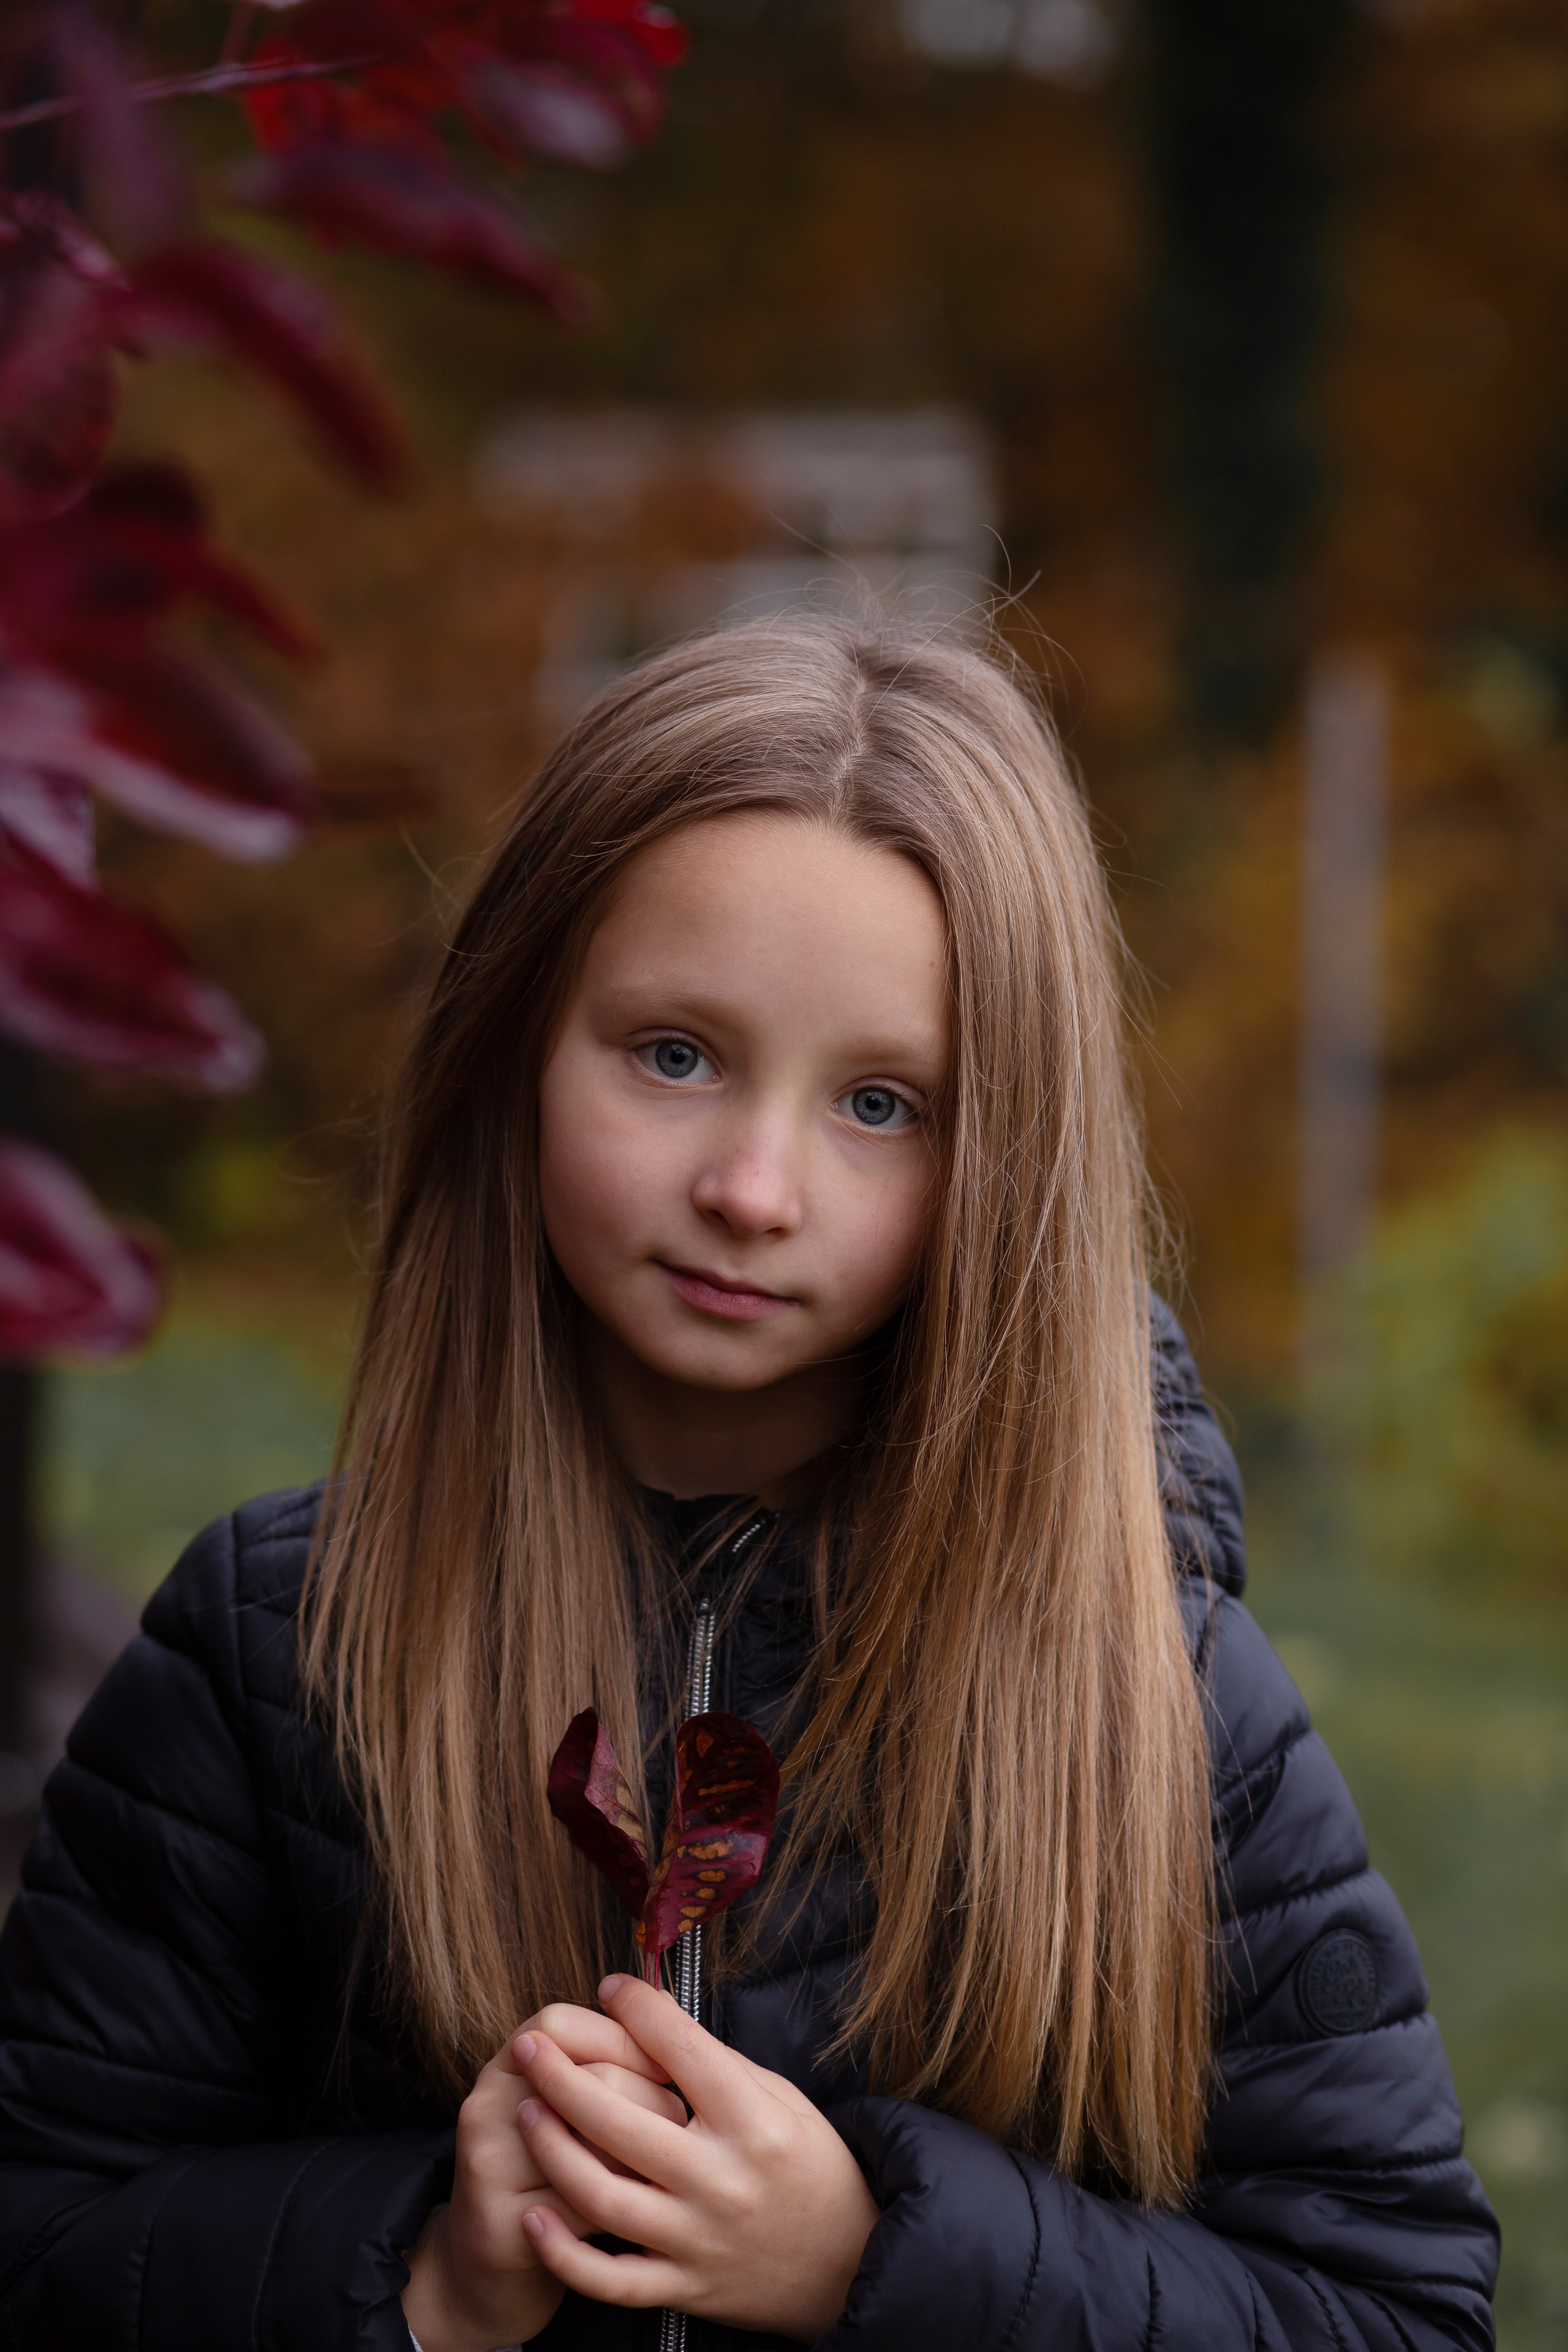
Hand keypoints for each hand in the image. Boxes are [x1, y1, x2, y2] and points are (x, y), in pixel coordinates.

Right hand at [401, 2003, 686, 2351]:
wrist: (490, 2264)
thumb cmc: (549, 2168)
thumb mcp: (565, 2102)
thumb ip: (607, 2056)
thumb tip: (670, 2008)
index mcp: (506, 2066)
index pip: (561, 2024)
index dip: (621, 2037)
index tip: (666, 2063)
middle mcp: (487, 2106)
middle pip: (587, 2078)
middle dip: (650, 2097)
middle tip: (680, 2118)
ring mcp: (489, 2168)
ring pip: (590, 2144)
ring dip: (644, 2154)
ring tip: (666, 2162)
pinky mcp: (501, 2228)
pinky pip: (585, 2207)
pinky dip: (624, 2207)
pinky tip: (640, 2207)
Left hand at [516, 1974, 880, 2343]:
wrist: (849, 2262)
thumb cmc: (809, 2163)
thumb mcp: (780, 2099)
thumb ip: (714, 2064)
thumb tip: (648, 2011)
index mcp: (755, 2122)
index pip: (683, 2051)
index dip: (639, 2010)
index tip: (609, 1987)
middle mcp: (723, 2180)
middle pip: (622, 2122)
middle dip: (563, 2078)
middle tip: (529, 2044)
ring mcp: (699, 2239)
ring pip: (604, 2197)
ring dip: (554, 2150)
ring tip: (523, 2111)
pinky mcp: (685, 2289)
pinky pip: (610, 2280)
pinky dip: (565, 2252)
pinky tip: (535, 2213)